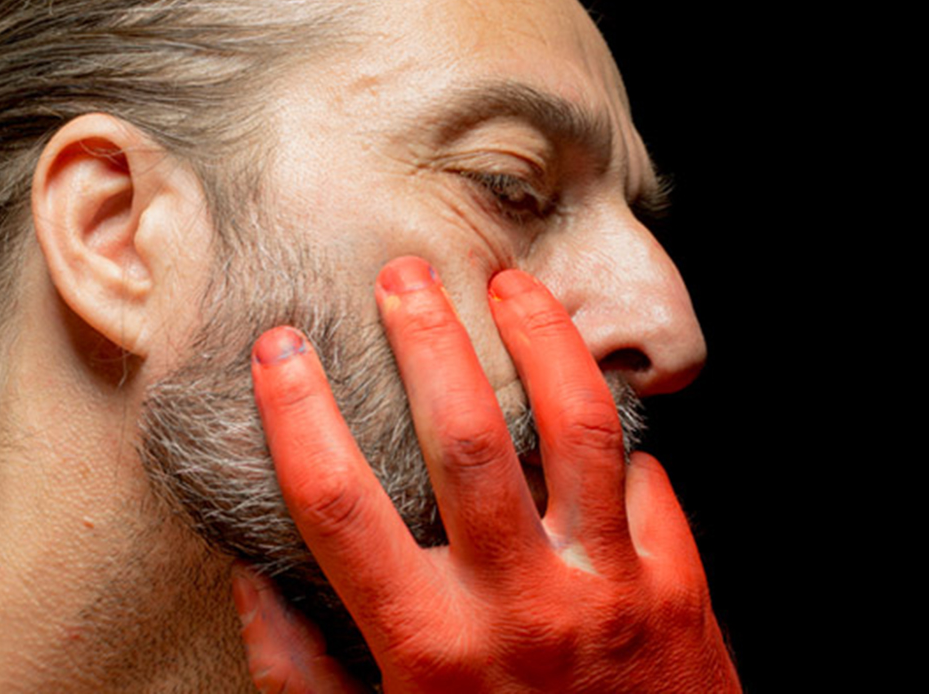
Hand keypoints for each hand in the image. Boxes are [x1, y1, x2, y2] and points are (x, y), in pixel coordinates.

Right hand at [234, 256, 738, 692]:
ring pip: (579, 433)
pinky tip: (592, 403)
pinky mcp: (679, 591)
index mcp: (428, 650)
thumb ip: (301, 676)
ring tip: (512, 283)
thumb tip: (250, 583)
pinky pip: (651, 484)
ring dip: (544, 341)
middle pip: (470, 441)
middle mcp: (520, 611)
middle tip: (403, 275)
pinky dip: (621, 437)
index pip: (341, 506)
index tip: (276, 350)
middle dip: (429, 340)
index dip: (298, 414)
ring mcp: (608, 594)